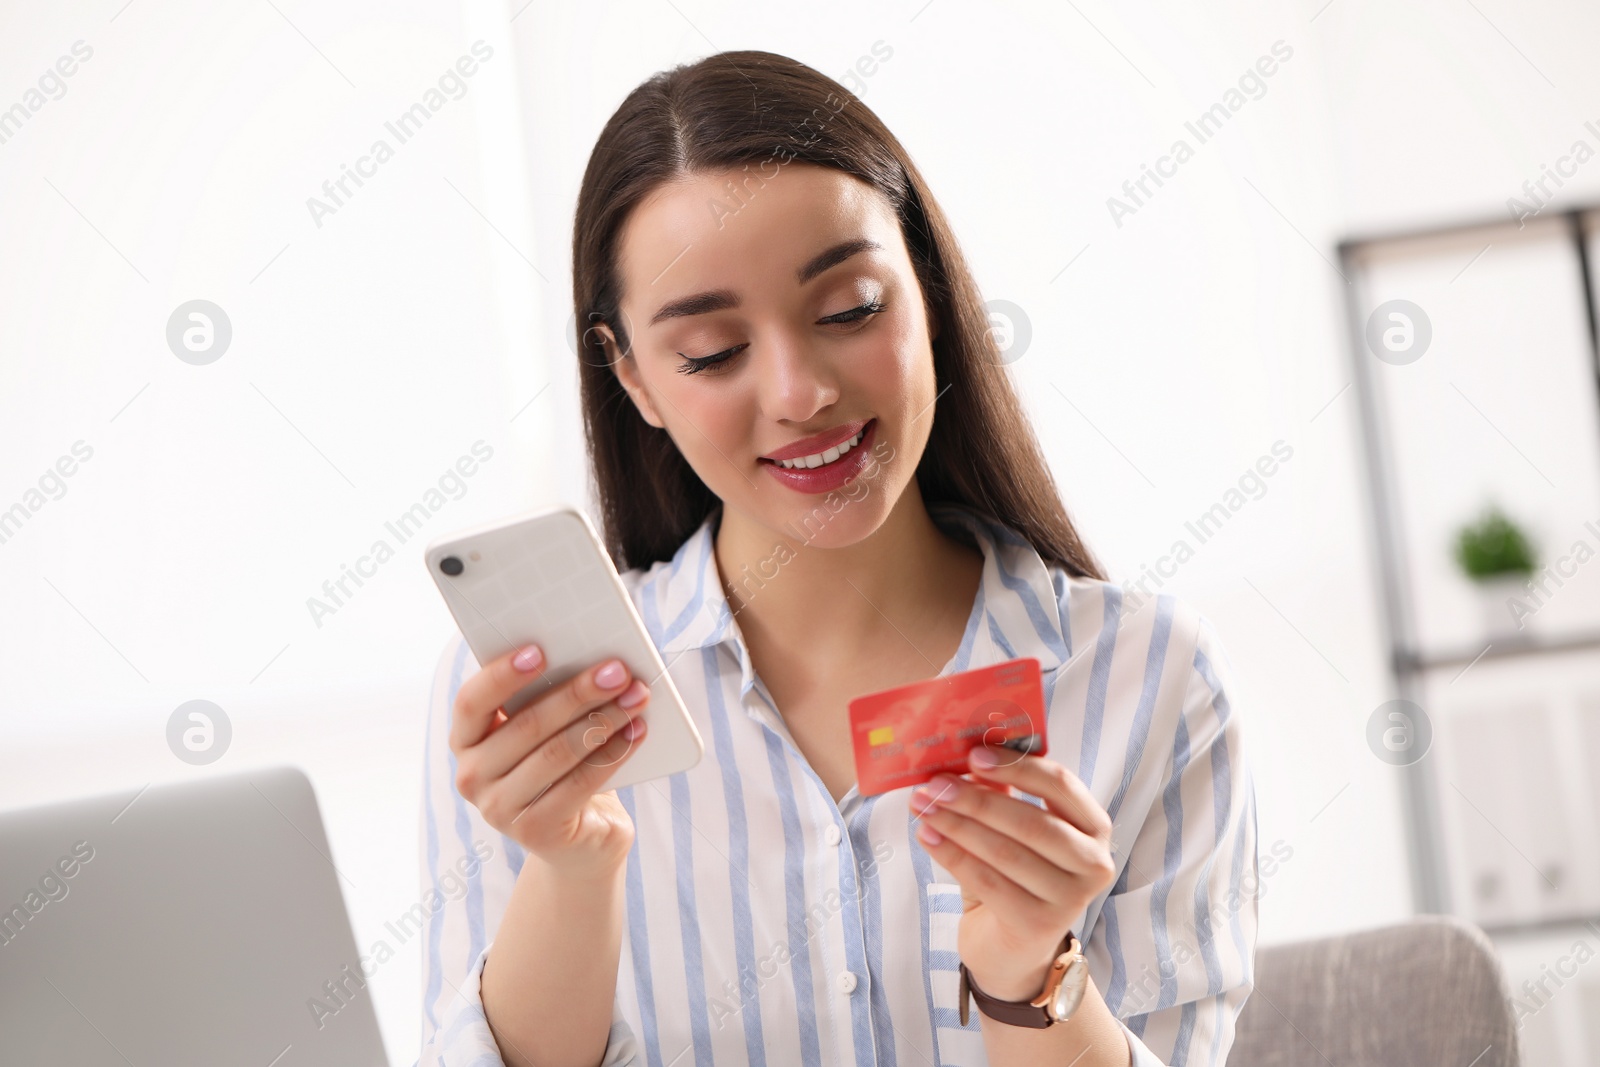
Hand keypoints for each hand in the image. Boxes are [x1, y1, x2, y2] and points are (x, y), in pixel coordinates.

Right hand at [450, 645, 651, 879]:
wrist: (580, 840)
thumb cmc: (562, 769)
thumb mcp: (546, 732)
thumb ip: (548, 699)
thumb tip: (592, 659)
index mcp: (466, 740)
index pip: (472, 702)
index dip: (502, 674)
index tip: (540, 650)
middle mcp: (471, 776)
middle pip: (527, 724)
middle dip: (579, 692)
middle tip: (617, 671)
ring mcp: (498, 809)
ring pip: (556, 753)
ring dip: (604, 720)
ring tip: (636, 697)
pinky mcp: (534, 831)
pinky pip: (580, 783)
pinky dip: (613, 753)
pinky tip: (636, 732)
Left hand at [910, 744, 1115, 1001]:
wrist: (1013, 949)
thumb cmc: (1014, 878)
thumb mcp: (1013, 831)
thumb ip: (1001, 793)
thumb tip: (966, 756)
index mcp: (1093, 826)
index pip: (1061, 784)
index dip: (1017, 765)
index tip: (973, 754)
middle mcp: (1093, 862)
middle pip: (1031, 822)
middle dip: (977, 799)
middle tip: (935, 784)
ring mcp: (1070, 898)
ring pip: (1006, 852)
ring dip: (957, 825)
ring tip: (923, 806)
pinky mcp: (1038, 924)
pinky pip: (987, 881)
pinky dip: (952, 854)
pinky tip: (926, 836)